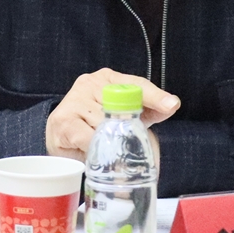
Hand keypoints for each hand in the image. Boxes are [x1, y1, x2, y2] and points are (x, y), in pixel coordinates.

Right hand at [45, 68, 178, 161]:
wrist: (61, 135)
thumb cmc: (95, 122)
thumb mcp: (124, 115)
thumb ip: (148, 110)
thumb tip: (172, 105)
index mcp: (106, 79)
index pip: (135, 84)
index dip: (154, 96)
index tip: (170, 105)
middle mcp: (88, 84)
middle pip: (120, 107)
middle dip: (128, 127)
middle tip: (134, 143)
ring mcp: (74, 101)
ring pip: (104, 124)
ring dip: (110, 141)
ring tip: (112, 151)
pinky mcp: (63, 122)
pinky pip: (87, 137)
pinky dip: (95, 148)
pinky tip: (95, 153)